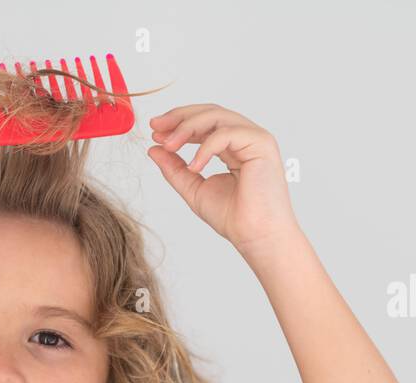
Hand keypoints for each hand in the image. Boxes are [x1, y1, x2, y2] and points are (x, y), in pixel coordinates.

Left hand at [146, 104, 299, 251]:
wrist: (256, 237)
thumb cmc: (234, 218)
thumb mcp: (194, 189)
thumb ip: (175, 169)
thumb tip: (154, 149)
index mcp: (232, 146)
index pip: (204, 123)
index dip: (178, 123)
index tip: (154, 132)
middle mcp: (245, 138)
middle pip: (210, 112)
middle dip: (179, 117)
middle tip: (156, 128)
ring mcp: (255, 138)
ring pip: (217, 116)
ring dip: (187, 128)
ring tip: (169, 145)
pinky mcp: (261, 143)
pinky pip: (227, 133)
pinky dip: (206, 147)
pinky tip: (194, 166)